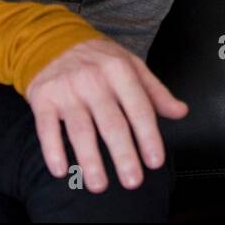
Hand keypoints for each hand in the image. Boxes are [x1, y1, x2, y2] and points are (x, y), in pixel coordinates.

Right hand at [25, 37, 188, 193]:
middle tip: (132, 181)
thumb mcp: (131, 65)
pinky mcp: (43, 98)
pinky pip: (46, 128)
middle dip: (123, 155)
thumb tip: (181, 112)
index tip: (155, 161)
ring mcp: (67, 89)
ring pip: (80, 130)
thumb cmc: (98, 59)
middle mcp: (93, 79)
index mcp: (119, 71)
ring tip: (99, 185)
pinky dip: (52, 151)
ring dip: (90, 160)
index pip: (139, 108)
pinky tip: (61, 171)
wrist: (52, 39)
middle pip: (111, 123)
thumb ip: (155, 92)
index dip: (148, 136)